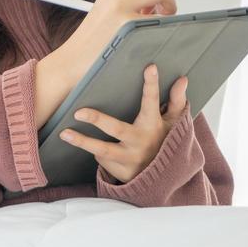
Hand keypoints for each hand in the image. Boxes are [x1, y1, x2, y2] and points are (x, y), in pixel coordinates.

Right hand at [32, 0, 177, 129]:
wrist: (69, 64)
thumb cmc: (88, 45)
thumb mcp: (103, 13)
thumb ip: (126, 4)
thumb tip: (152, 6)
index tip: (156, 10)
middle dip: (168, 2)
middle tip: (164, 18)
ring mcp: (125, 13)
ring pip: (163, 1)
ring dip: (169, 13)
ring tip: (158, 29)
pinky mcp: (129, 30)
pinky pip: (160, 24)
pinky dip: (164, 31)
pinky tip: (155, 40)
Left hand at [59, 64, 189, 184]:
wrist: (164, 179)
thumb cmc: (164, 142)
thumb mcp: (173, 123)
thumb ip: (176, 101)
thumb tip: (183, 79)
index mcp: (154, 126)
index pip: (153, 102)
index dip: (152, 85)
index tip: (149, 67)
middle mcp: (141, 143)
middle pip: (117, 129)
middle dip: (97, 119)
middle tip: (78, 112)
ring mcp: (130, 159)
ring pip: (103, 151)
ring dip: (83, 142)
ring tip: (64, 133)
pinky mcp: (121, 172)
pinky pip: (103, 160)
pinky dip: (98, 153)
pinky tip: (95, 148)